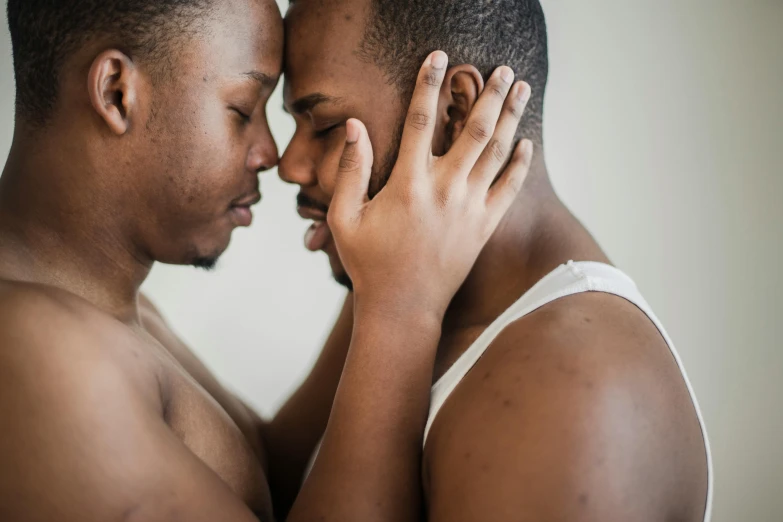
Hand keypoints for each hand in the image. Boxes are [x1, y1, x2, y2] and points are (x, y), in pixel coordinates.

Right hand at [327, 51, 533, 320]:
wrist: (403, 309)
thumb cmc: (368, 264)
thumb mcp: (344, 218)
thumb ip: (351, 170)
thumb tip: (353, 125)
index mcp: (408, 185)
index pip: (421, 122)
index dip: (429, 85)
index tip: (438, 57)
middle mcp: (444, 191)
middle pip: (473, 129)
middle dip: (488, 93)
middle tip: (501, 68)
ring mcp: (469, 209)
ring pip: (496, 153)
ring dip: (511, 117)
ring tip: (521, 89)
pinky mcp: (483, 227)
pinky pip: (509, 189)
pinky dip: (520, 164)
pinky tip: (526, 142)